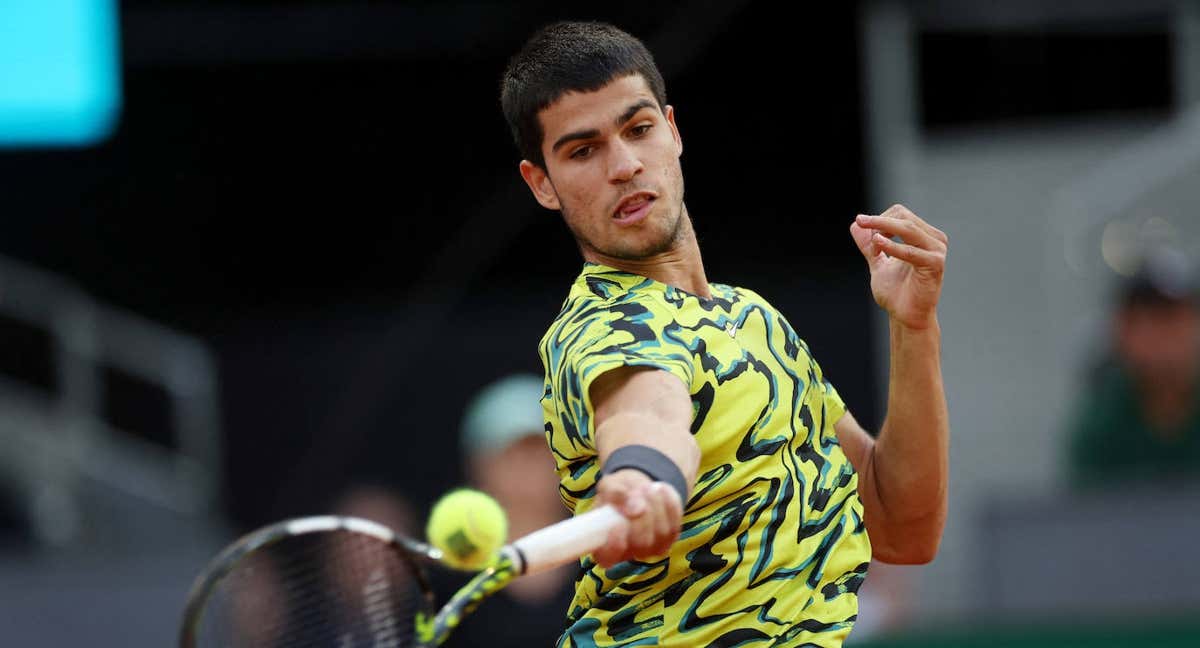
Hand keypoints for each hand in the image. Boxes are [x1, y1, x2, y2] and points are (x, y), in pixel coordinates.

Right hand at [592, 469, 682, 567]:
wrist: (636, 488)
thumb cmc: (617, 491)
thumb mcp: (610, 485)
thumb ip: (616, 494)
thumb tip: (636, 509)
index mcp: (603, 545)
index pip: (606, 557)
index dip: (614, 545)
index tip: (618, 524)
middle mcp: (626, 553)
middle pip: (641, 543)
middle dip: (643, 516)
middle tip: (639, 491)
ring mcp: (649, 549)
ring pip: (661, 532)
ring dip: (656, 505)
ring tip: (647, 487)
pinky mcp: (668, 540)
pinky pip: (675, 524)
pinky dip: (670, 504)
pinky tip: (661, 491)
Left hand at [850, 204, 947, 330]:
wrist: (906, 316)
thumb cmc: (896, 292)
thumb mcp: (878, 262)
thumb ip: (868, 244)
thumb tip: (856, 224)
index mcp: (924, 235)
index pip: (900, 213)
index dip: (879, 221)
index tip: (869, 241)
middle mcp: (934, 239)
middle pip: (903, 216)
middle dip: (879, 224)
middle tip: (866, 236)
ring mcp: (937, 250)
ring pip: (908, 228)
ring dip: (882, 231)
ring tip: (872, 244)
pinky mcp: (936, 264)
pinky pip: (911, 251)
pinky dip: (892, 247)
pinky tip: (878, 247)